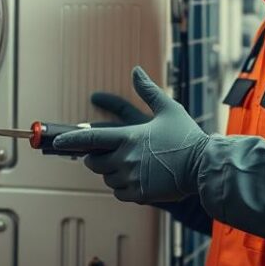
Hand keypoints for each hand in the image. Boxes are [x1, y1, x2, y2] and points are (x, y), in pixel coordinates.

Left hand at [54, 67, 211, 202]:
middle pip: (93, 162)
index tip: (59, 142)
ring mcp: (131, 178)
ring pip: (106, 178)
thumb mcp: (168, 109)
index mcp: (128, 137)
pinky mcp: (139, 195)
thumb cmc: (187, 137)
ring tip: (130, 165)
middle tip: (108, 154)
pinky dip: (122, 187)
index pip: (90, 140)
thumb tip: (136, 70)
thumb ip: (148, 91)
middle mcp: (125, 159)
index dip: (71, 141)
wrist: (205, 167)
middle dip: (95, 157)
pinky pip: (118, 192)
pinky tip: (137, 179)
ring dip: (111, 172)